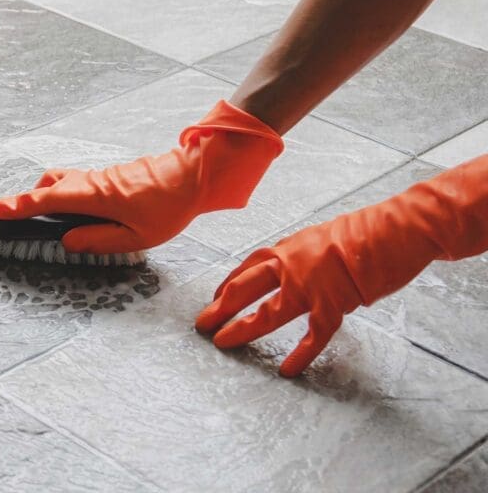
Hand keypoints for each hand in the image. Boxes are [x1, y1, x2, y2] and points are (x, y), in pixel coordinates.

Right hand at [0, 101, 283, 253]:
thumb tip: (67, 240)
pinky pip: (76, 183)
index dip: (18, 206)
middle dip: (25, 201)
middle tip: (8, 216)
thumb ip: (99, 240)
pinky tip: (73, 214)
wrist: (194, 175)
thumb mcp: (137, 237)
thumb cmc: (169, 207)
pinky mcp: (108, 177)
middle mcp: (91, 182)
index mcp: (94, 197)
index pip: (47, 201)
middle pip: (48, 187)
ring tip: (41, 219)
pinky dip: (64, 195)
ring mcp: (99, 177)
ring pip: (62, 182)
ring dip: (46, 196)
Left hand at [196, 155, 487, 376]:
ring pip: (268, 312)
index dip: (227, 284)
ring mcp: (311, 285)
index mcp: (288, 248)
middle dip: (220, 307)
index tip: (214, 298)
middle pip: (245, 288)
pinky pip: (313, 334)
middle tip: (201, 323)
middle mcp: (291, 265)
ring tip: (224, 343)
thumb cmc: (366, 231)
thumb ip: (303, 255)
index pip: (247, 267)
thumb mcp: (322, 237)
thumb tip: (291, 268)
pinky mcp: (335, 303)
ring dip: (243, 329)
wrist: (397, 229)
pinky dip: (301, 354)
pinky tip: (287, 369)